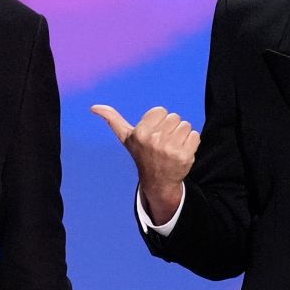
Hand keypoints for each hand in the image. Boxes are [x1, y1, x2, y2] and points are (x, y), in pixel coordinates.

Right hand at [91, 105, 199, 223]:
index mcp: (140, 133)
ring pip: (185, 125)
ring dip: (182, 135)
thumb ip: (112, 120)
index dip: (159, 121)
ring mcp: (169, 149)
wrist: (157, 181)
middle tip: (163, 143)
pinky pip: (195, 135)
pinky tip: (181, 152)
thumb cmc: (142, 154)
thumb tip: (94, 107)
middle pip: (174, 117)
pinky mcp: (185, 156)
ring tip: (172, 147)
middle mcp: (154, 141)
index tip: (153, 134)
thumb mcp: (126, 138)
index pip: (160, 111)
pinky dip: (191, 142)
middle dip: (171, 128)